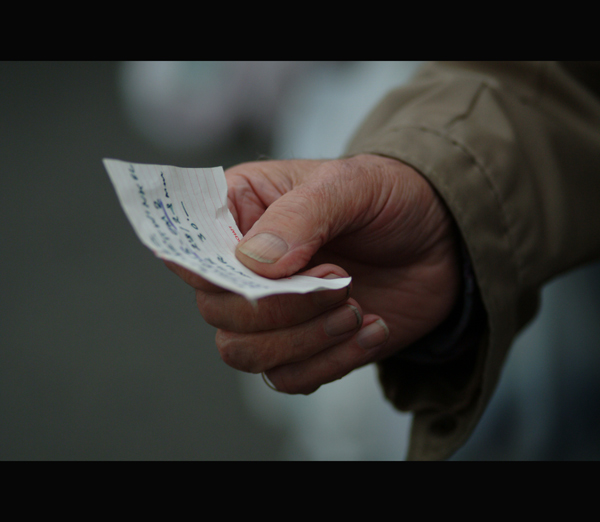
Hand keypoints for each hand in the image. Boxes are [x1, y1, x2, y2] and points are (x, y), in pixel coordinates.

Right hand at [166, 154, 459, 393]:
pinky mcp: (304, 346)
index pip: (190, 249)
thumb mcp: (351, 185)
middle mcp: (247, 266)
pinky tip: (372, 329)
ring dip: (305, 340)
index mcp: (241, 212)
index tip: (260, 275)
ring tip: (356, 308)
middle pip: (218, 312)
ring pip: (245, 353)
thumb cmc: (391, 197)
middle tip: (340, 281)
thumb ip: (301, 216)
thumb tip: (255, 264)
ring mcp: (274, 311)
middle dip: (282, 307)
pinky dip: (332, 363)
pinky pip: (290, 378)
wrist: (442, 240)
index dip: (211, 270)